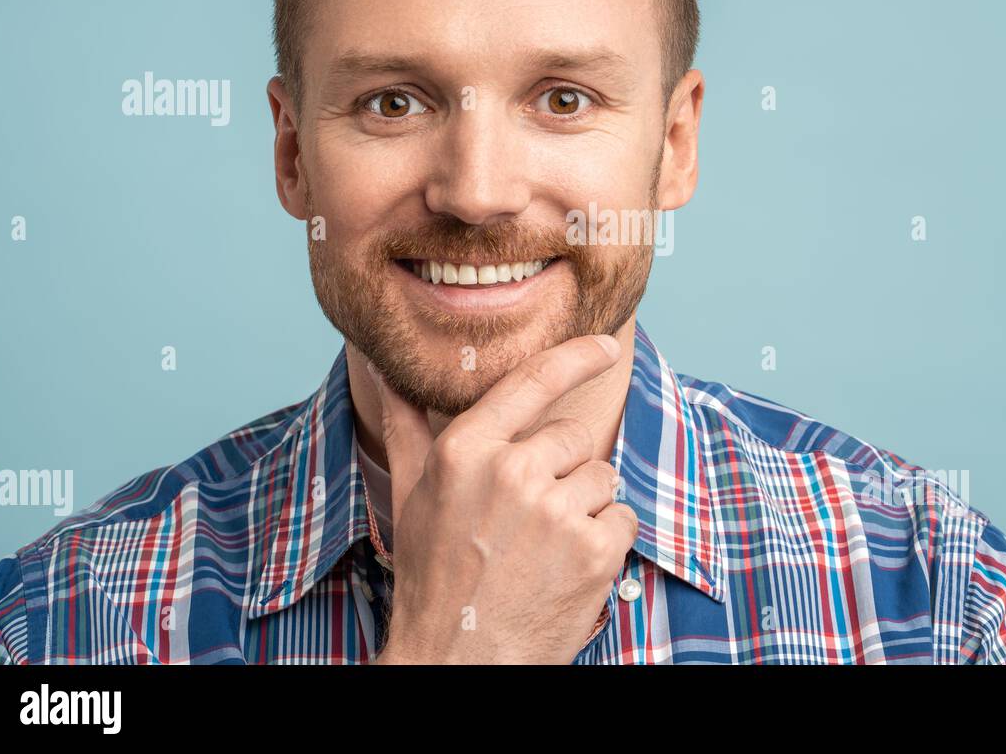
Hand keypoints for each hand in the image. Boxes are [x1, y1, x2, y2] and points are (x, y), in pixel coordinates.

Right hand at [369, 334, 638, 663]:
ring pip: (603, 477)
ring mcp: (556, 513)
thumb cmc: (432, 575)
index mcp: (466, 450)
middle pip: (574, 435)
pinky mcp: (595, 551)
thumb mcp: (410, 493)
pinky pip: (623, 517)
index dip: (577, 355)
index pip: (534, 380)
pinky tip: (567, 565)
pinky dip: (606, 541)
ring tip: (545, 544)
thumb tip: (382, 366)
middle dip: (562, 468)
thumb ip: (404, 423)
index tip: (606, 345)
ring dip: (585, 506)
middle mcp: (512, 473)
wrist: (456, 660)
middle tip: (529, 515)